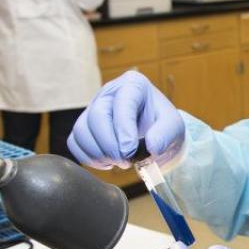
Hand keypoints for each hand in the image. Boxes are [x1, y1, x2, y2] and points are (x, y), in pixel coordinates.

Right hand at [67, 70, 183, 168]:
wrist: (155, 135)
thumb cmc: (163, 126)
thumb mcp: (174, 127)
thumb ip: (165, 134)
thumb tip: (152, 146)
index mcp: (133, 85)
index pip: (121, 103)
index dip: (123, 129)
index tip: (130, 150)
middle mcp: (109, 92)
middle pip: (97, 116)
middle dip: (110, 145)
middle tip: (126, 161)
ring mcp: (93, 107)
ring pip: (81, 130)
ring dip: (98, 153)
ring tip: (118, 162)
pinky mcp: (85, 125)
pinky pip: (74, 142)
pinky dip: (88, 157)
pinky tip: (107, 163)